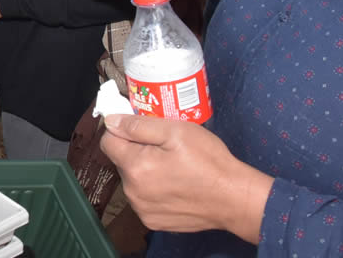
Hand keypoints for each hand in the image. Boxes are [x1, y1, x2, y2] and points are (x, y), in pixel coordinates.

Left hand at [101, 114, 273, 241]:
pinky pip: (143, 199)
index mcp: (134, 166)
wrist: (235, 199)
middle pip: (121, 161)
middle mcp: (132, 192)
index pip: (108, 142)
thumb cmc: (209, 162)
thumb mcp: (176, 131)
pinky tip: (174, 185)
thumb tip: (110, 121)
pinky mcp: (154, 222)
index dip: (121, 131)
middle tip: (164, 147)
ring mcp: (142, 210)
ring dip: (144, 171)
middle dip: (136, 151)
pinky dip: (153, 190)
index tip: (139, 129)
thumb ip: (138, 126)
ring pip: (132, 180)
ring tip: (172, 167)